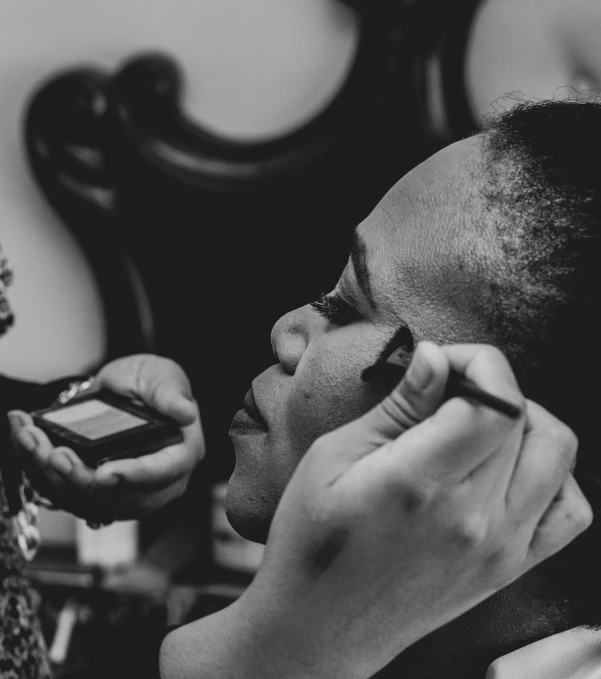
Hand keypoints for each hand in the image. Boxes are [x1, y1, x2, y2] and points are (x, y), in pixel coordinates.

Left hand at [8, 355, 204, 519]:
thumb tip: (185, 412)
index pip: (163, 473)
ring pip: (90, 502)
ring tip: (32, 440)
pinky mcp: (101, 495)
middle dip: (82, 481)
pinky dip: (44, 475)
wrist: (124, 390)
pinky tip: (29, 442)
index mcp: (182, 453)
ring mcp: (129, 492)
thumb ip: (171, 393)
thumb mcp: (162, 376)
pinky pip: (70, 497)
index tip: (104, 474)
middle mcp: (159, 482)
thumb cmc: (150, 383)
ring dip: (54, 478)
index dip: (134, 476)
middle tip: (55, 455)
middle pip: (122, 498)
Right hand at [171, 342, 589, 678]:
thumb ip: (396, 408)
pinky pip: (569, 509)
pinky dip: (551, 473)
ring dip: (525, 421)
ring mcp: (500, 547)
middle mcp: (474, 517)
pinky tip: (508, 469)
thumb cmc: (311, 540)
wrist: (319, 629)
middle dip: (487, 383)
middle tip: (444, 389)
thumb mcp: (332, 459)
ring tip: (477, 424)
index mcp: (421, 484)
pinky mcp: (509, 568)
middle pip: (523, 418)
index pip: (495, 401)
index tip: (443, 363)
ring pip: (556, 452)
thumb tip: (436, 357)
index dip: (479, 364)